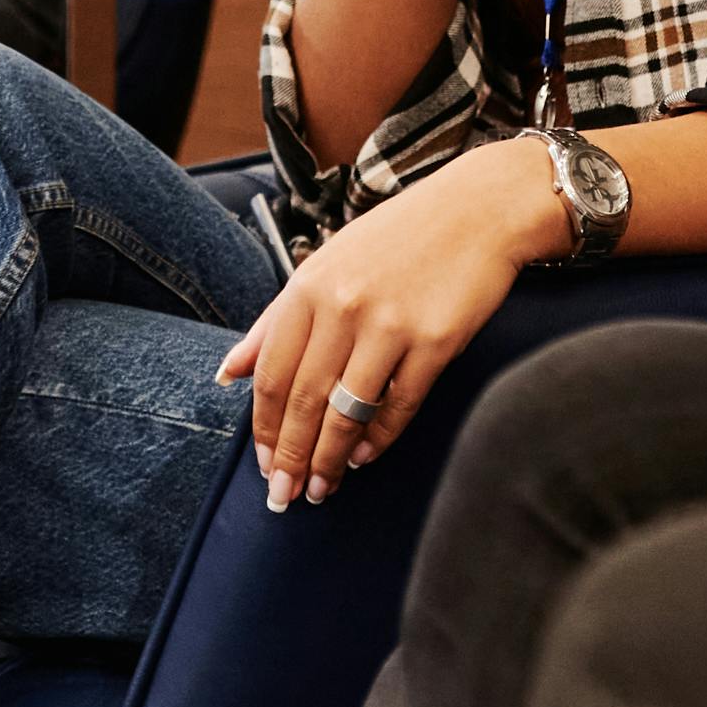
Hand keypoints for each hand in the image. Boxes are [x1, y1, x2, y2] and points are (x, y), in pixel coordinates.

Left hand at [216, 140, 554, 505]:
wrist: (480, 210)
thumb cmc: (399, 238)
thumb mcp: (325, 265)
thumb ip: (273, 321)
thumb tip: (226, 373)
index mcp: (308, 287)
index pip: (271, 374)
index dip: (264, 429)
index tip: (264, 465)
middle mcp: (342, 305)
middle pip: (304, 400)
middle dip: (291, 457)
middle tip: (283, 497)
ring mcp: (390, 324)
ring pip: (347, 411)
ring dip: (330, 459)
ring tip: (321, 489)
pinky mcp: (435, 341)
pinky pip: (399, 405)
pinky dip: (379, 439)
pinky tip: (364, 457)